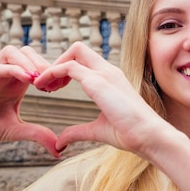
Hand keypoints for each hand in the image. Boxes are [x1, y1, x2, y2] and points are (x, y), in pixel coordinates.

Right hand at [0, 46, 63, 169]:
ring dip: (28, 62)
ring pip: (10, 52)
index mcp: (15, 83)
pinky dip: (13, 69)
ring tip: (39, 80)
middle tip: (52, 81)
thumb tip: (60, 150)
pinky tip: (27, 80)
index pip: (35, 63)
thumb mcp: (16, 131)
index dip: (50, 70)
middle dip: (42, 62)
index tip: (59, 87)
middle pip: (26, 52)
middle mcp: (3, 75)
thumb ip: (38, 135)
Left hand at [34, 42, 171, 160]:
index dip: (64, 70)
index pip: (84, 60)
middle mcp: (108, 71)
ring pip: (73, 51)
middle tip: (45, 84)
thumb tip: (60, 142)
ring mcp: (104, 74)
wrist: (148, 136)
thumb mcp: (97, 130)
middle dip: (57, 61)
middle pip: (78, 49)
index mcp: (111, 79)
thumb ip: (77, 132)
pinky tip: (44, 87)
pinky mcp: (98, 81)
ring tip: (41, 85)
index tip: (53, 88)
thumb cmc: (129, 134)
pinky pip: (69, 66)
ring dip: (53, 66)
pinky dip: (52, 73)